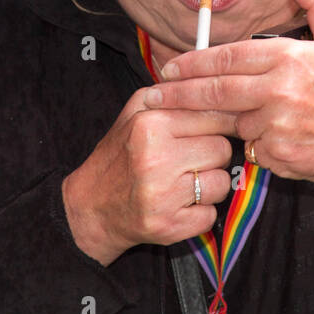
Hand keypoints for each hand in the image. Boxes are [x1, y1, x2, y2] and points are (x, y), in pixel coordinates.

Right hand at [62, 87, 237, 266]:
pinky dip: (200, 213)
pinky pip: (210, 216)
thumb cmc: (120, 154)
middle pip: (222, 150)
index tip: (216, 132)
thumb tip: (213, 87)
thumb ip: (172, 93)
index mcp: (151, 125)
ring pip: (221, 183)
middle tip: (192, 160)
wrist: (91, 206)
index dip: (220, 126)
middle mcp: (157, 159)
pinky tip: (180, 205)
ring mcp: (163, 196)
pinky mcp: (169, 226)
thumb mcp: (136, 111)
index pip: (216, 118)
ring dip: (210, 185)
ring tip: (185, 183)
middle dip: (213, 156)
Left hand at [150, 0, 313, 203]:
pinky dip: (251, 145)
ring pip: (233, 121)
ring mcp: (278, 124)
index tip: (171, 66)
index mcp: (291, 57)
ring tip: (226, 120)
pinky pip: (249, 148)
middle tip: (154, 93)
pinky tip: (270, 140)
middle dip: (179, 93)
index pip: (229, 57)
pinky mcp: (278, 155)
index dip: (194, 63)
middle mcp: (281, 89)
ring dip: (228, 122)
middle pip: (216, 90)